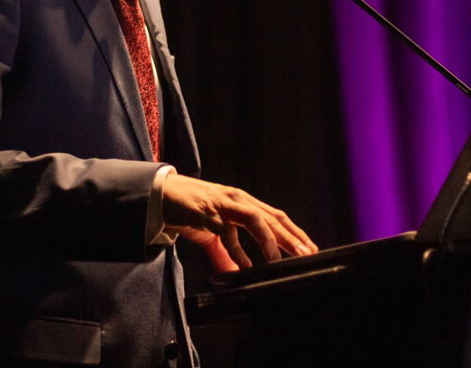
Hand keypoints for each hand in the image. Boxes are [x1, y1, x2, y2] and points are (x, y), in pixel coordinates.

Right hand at [161, 174, 317, 271]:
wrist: (162, 195)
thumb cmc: (189, 210)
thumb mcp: (212, 235)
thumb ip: (226, 255)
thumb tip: (237, 275)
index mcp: (243, 202)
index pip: (276, 216)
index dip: (294, 232)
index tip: (309, 248)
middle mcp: (238, 200)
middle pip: (272, 218)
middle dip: (291, 238)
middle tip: (307, 254)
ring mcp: (224, 205)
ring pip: (255, 220)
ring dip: (269, 241)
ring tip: (278, 261)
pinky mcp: (208, 213)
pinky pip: (227, 232)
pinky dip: (237, 250)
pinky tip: (244, 266)